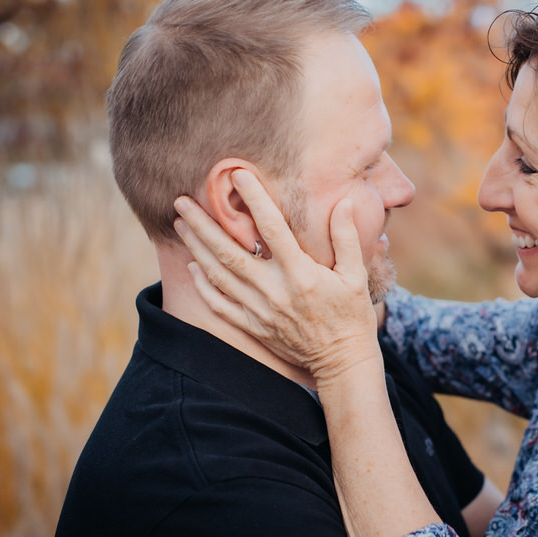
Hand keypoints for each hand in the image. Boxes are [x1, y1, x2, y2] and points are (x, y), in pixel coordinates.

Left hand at [173, 170, 380, 383]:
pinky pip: (220, 305)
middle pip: (230, 251)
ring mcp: (260, 310)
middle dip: (203, 224)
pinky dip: (203, 286)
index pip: (273, 228)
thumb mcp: (356, 275)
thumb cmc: (352, 315)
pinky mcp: (253, 327)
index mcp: (301, 274)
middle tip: (181, 201)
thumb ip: (346, 237)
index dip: (255, 199)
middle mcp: (275, 290)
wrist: (343, 362)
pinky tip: (192, 267)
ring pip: (219, 275)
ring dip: (196, 248)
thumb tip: (344, 202)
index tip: (237, 174)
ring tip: (180, 224)